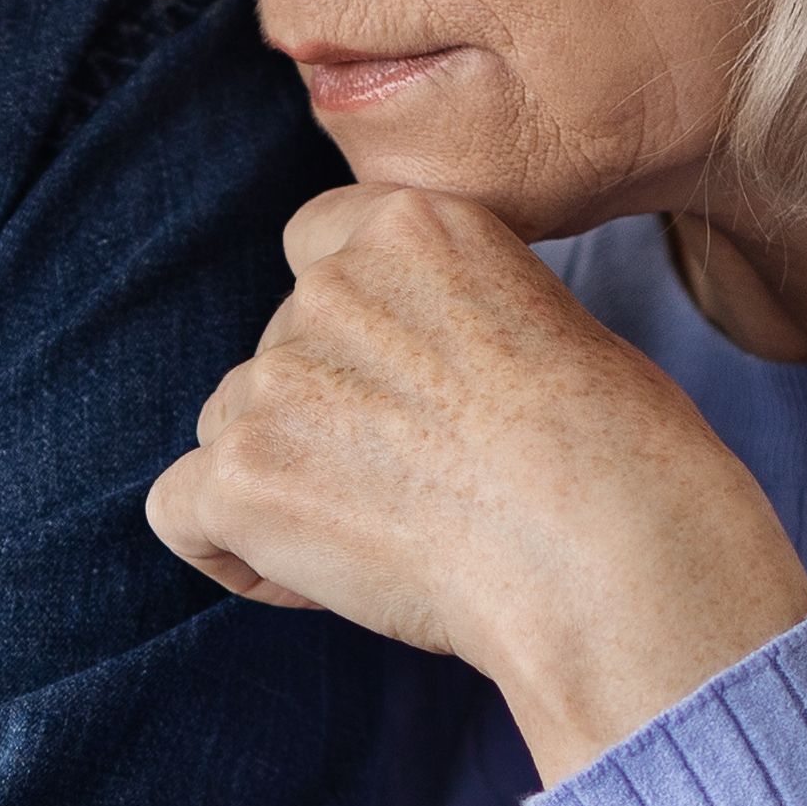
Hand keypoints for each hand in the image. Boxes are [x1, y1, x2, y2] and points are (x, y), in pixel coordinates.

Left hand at [148, 184, 806, 783]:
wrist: (613, 556)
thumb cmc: (626, 466)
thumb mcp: (549, 329)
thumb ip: (447, 323)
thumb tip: (406, 380)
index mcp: (415, 224)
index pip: (318, 248)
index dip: (352, 333)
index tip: (413, 397)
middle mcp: (332, 284)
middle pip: (279, 353)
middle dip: (325, 421)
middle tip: (424, 493)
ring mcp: (279, 378)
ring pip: (231, 427)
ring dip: (284, 482)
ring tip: (396, 543)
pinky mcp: (243, 474)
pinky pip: (180, 512)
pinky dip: (235, 553)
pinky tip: (319, 581)